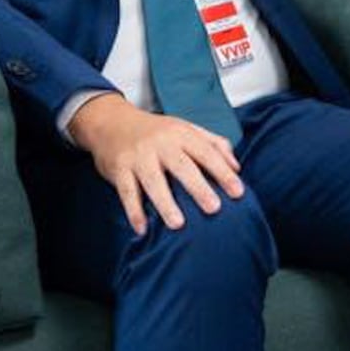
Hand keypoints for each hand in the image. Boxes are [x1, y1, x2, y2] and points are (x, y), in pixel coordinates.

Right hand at [66, 93, 243, 235]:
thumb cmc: (157, 131)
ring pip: (153, 181)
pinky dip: (133, 211)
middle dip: (198, 188)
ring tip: (178, 224)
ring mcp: (138, 156)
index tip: (238, 192)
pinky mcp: (119, 168)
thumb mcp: (186, 129)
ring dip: (165, 203)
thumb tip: (237, 167)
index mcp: (182, 134)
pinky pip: (126, 192)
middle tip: (214, 208)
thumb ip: (214, 144)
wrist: (111, 122)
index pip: (207, 153)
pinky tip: (142, 229)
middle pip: (182, 167)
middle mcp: (161, 143)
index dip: (223, 172)